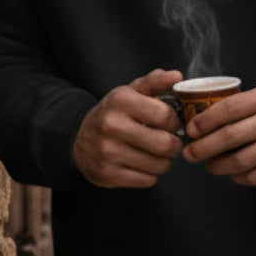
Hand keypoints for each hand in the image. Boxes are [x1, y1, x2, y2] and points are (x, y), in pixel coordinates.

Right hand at [73, 68, 183, 187]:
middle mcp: (112, 126)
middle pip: (165, 144)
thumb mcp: (130, 93)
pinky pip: (147, 180)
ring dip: (164, 161)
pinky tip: (143, 164)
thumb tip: (177, 75)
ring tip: (157, 153)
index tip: (170, 124)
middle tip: (170, 143)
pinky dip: (151, 174)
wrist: (79, 141)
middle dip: (174, 145)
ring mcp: (108, 152)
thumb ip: (154, 82)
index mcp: (120, 101)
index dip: (175, 122)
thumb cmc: (113, 114)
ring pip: (159, 165)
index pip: (166, 116)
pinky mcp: (108, 175)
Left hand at [182, 85, 255, 185]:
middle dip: (203, 147)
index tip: (190, 129)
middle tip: (190, 153)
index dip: (204, 121)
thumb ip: (244, 104)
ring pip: (241, 160)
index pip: (229, 108)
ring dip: (218, 166)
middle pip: (230, 136)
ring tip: (210, 165)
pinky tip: (234, 173)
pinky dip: (239, 177)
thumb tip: (205, 118)